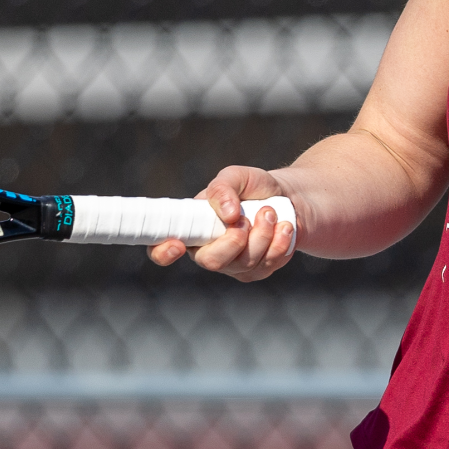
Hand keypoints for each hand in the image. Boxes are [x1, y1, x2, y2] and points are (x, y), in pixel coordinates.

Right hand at [147, 165, 296, 281]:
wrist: (287, 199)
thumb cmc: (253, 187)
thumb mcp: (236, 176)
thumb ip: (223, 189)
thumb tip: (226, 214)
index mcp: (191, 228)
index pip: (161, 249)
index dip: (163, 252)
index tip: (178, 244)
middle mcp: (207, 251)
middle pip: (211, 262)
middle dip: (234, 240)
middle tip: (247, 218)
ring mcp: (232, 265)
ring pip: (244, 264)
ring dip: (262, 234)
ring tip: (270, 211)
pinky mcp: (257, 271)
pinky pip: (267, 266)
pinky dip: (279, 243)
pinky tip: (284, 227)